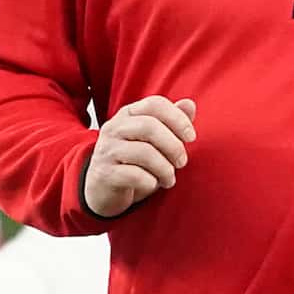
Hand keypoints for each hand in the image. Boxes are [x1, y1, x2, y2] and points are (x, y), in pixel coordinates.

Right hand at [84, 96, 195, 218]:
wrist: (102, 188)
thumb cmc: (133, 162)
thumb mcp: (154, 141)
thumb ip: (171, 122)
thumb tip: (190, 104)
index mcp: (128, 114)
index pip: (155, 104)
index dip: (178, 118)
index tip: (191, 137)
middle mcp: (114, 128)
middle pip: (149, 126)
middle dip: (173, 146)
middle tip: (182, 162)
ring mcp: (107, 150)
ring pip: (144, 152)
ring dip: (165, 169)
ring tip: (170, 179)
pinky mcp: (105, 173)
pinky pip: (134, 175)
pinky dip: (151, 182)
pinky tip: (153, 185)